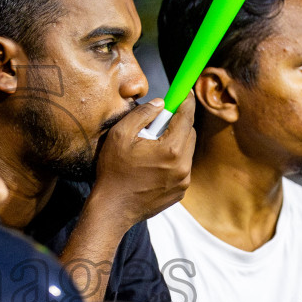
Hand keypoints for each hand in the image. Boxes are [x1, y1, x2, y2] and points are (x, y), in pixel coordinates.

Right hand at [89, 98, 194, 229]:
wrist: (112, 209)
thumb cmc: (113, 172)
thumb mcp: (120, 135)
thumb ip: (142, 114)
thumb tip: (160, 104)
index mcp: (171, 150)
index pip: (186, 117)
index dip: (186, 101)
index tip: (185, 92)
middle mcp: (183, 166)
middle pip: (189, 133)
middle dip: (177, 124)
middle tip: (157, 124)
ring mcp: (183, 181)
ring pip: (186, 151)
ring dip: (174, 143)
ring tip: (151, 149)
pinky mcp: (180, 192)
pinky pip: (182, 167)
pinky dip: (172, 161)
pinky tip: (152, 166)